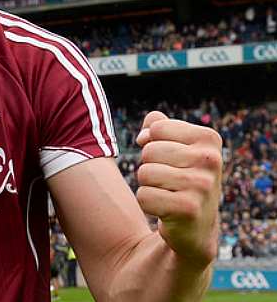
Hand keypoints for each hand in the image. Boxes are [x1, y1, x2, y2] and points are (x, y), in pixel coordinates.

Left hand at [135, 111, 221, 268]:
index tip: (171, 160)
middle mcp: (210, 160)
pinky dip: (148, 203)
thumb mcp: (175, 145)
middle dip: (150, 166)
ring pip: (144, 173)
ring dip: (148, 185)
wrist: (196, 226)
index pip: (157, 128)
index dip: (154, 143)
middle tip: (169, 181)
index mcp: (209, 138)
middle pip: (148, 151)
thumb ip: (157, 125)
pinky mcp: (188, 208)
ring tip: (168, 194)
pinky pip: (144, 196)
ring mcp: (202, 185)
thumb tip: (143, 137)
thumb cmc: (181, 177)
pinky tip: (167, 209)